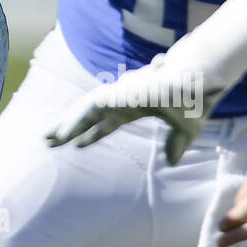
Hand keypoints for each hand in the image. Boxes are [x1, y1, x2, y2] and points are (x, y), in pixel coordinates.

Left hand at [45, 56, 220, 164]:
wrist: (198, 85)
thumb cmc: (195, 101)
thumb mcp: (186, 130)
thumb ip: (177, 144)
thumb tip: (171, 161)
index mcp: (136, 105)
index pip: (108, 122)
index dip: (92, 133)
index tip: (78, 145)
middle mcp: (123, 98)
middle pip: (89, 115)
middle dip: (70, 128)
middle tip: (50, 140)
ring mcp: (119, 93)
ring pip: (84, 110)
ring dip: (66, 124)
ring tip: (48, 138)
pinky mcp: (117, 93)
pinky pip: (89, 108)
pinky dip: (75, 120)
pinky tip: (62, 132)